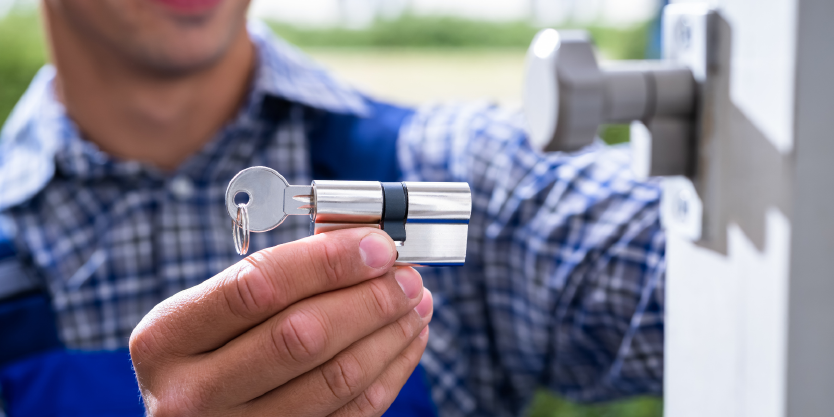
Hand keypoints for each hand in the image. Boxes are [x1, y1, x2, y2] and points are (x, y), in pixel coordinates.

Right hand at [129, 228, 432, 416]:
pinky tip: (405, 339)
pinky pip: (353, 414)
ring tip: (415, 303)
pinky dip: (390, 371)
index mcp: (166, 338)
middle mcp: (190, 395)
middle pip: (302, 337)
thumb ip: (274, 278)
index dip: (326, 263)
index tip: (376, 245)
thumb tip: (360, 246)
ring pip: (335, 379)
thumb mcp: (211, 311)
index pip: (257, 287)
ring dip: (389, 334)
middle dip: (369, 299)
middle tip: (406, 276)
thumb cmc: (206, 353)